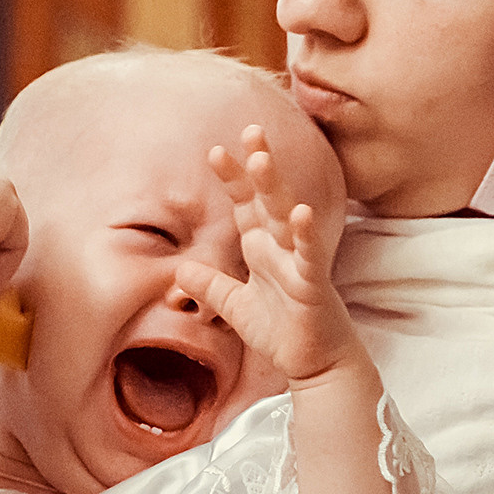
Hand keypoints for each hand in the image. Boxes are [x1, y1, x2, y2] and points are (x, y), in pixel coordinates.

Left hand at [176, 125, 365, 386]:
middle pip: (269, 198)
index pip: (247, 205)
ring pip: (287, 218)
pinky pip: (309, 256)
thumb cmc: (283, 331)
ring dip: (275, 189)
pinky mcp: (314, 285)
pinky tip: (303, 213)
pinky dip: (307, 235)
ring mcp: (300, 262)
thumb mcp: (235, 307)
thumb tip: (178, 271)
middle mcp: (282, 247)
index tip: (216, 151)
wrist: (316, 364)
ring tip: (262, 161)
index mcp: (264, 247)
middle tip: (251, 130)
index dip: (234, 179)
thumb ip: (210, 286)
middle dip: (259, 165)